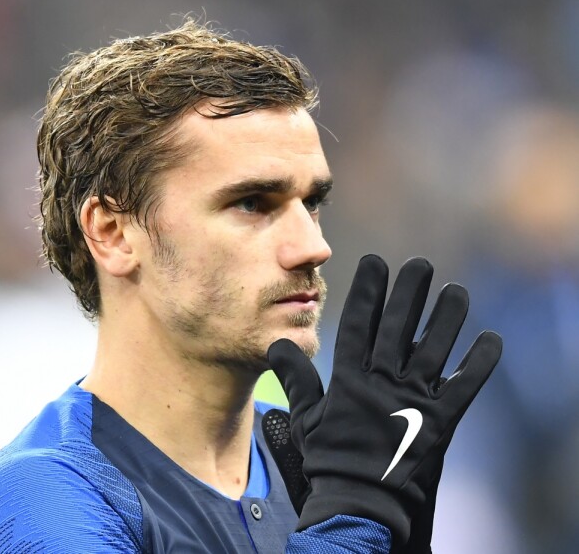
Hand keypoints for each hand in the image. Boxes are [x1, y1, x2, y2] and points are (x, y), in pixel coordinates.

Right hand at [262, 255, 501, 548]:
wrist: (361, 504)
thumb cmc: (330, 458)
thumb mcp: (305, 417)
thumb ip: (295, 377)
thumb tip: (276, 344)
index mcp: (350, 379)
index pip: (358, 324)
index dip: (367, 291)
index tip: (375, 263)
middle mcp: (383, 383)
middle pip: (398, 328)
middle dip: (409, 293)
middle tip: (420, 265)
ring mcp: (414, 402)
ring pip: (434, 350)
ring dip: (446, 319)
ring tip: (456, 291)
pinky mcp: (441, 423)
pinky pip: (464, 388)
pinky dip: (479, 364)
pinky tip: (491, 339)